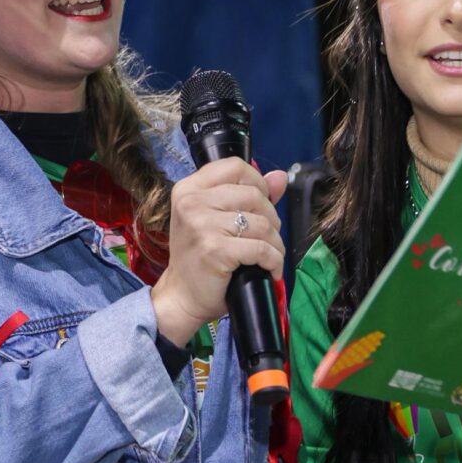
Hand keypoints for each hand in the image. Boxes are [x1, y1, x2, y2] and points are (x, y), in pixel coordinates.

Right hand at [149, 159, 288, 346]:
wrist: (181, 296)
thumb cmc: (199, 257)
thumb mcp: (216, 219)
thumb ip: (247, 194)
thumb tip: (280, 177)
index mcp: (188, 189)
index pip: (235, 166)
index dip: (257, 182)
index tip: (261, 204)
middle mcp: (191, 203)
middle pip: (253, 195)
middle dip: (271, 218)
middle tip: (267, 238)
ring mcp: (201, 226)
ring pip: (261, 223)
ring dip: (275, 243)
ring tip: (270, 256)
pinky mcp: (215, 250)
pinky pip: (261, 249)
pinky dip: (273, 261)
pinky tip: (270, 269)